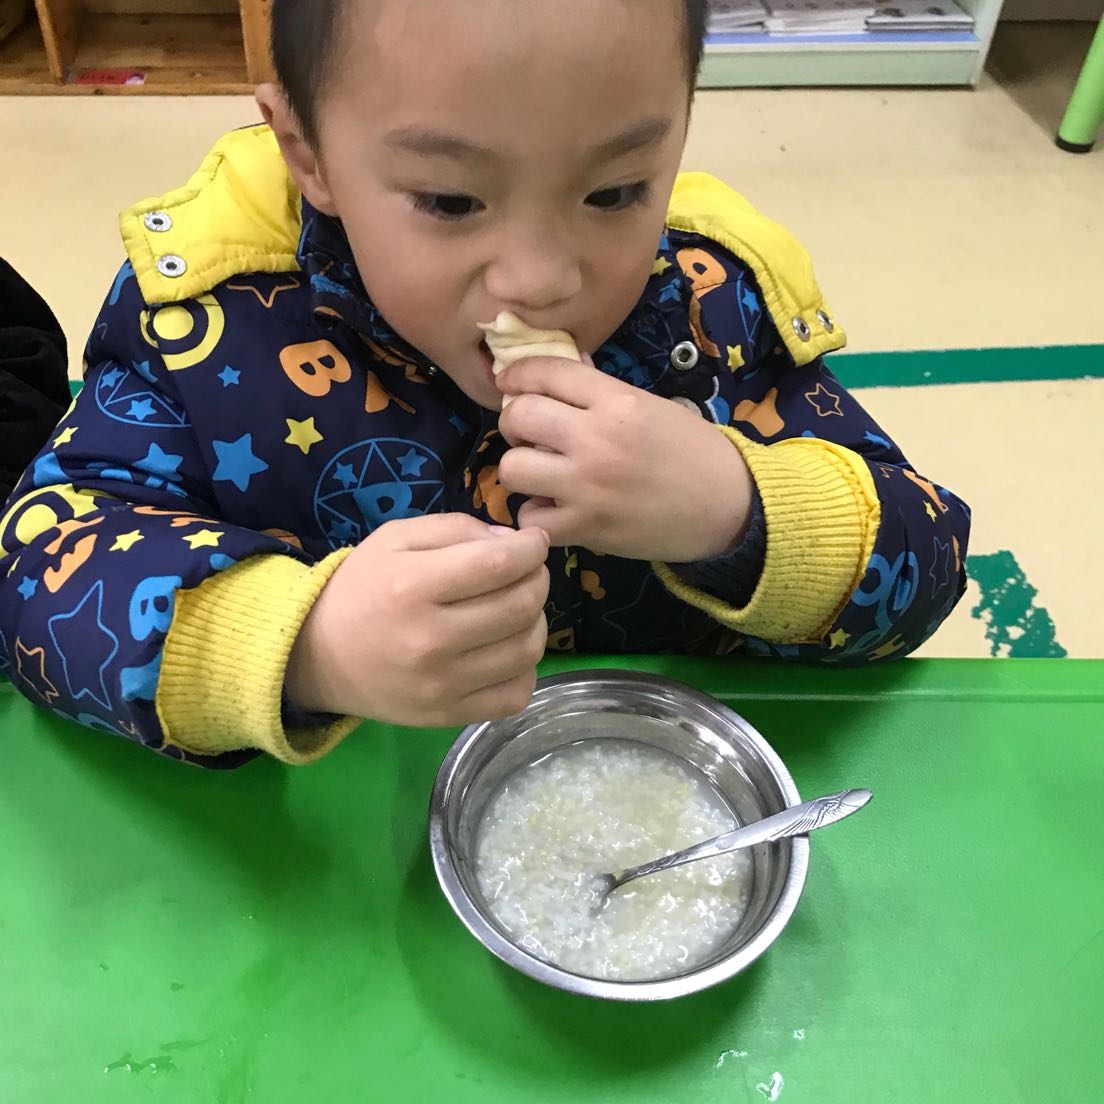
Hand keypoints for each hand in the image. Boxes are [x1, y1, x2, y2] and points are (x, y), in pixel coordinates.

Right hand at [286, 514, 549, 725]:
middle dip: (537, 580)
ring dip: (536, 621)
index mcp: (413, 586)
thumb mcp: (396, 538)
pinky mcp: (448, 716)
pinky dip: (525, 668)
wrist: (317, 656)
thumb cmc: (362, 588)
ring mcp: (441, 685)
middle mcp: (430, 639)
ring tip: (516, 609)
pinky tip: (506, 650)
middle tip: (527, 572)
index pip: (499, 564)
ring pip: (527, 650)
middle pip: (520, 606)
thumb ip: (457, 529)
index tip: (534, 542)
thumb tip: (515, 542)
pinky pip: (516, 694)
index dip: (531, 548)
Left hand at [497, 356, 753, 561]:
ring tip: (542, 476)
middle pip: (518, 416)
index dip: (517, 374)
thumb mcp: (650, 406)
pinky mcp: (586, 528)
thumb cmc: (691, 452)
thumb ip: (599, 391)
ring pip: (512, 468)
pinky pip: (530, 518)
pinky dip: (536, 516)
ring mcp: (587, 486)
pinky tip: (554, 511)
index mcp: (616, 401)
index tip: (510, 382)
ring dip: (522, 470)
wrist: (729, 506)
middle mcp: (596, 439)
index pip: (546, 372)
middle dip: (515, 423)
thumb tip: (556, 370)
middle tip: (529, 435)